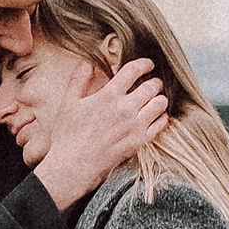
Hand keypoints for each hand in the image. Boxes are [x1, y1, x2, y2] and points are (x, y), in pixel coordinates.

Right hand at [34, 55, 168, 211]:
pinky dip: (162, 117)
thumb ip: (78, 80)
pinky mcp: (139, 142)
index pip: (133, 71)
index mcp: (108, 96)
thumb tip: (87, 62)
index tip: (147, 64)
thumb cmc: (67, 135)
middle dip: (154, 81)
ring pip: (160, 104)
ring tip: (155, 98)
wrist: (73, 166)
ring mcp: (134, 126)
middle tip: (152, 82)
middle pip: (151, 86)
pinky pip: (161, 124)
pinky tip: (155, 116)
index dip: (144, 64)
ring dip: (159, 98)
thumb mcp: (68, 103)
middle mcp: (125, 109)